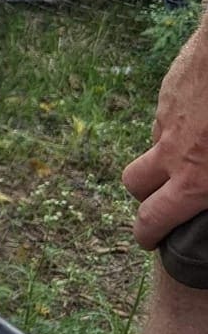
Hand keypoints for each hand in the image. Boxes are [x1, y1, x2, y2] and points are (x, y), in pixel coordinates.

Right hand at [123, 23, 207, 248]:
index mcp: (196, 178)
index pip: (154, 217)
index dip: (147, 234)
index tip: (148, 240)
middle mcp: (173, 151)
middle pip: (134, 184)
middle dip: (142, 196)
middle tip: (161, 200)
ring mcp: (167, 119)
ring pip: (152, 147)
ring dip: (163, 157)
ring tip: (196, 151)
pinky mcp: (169, 93)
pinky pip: (166, 117)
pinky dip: (179, 124)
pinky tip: (207, 115)